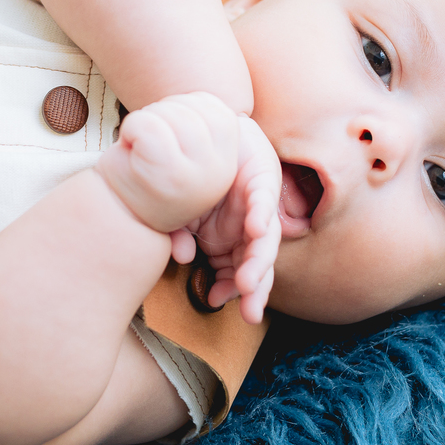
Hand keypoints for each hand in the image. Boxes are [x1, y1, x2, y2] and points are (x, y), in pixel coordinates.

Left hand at [95, 92, 238, 234]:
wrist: (116, 213)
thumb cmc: (147, 173)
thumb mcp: (185, 150)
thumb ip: (204, 126)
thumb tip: (224, 116)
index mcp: (228, 163)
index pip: (217, 109)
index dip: (185, 110)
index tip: (170, 137)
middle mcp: (219, 172)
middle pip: (193, 108)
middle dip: (162, 113)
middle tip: (148, 141)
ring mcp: (195, 175)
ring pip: (171, 113)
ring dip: (145, 119)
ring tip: (141, 146)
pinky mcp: (165, 174)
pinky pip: (148, 125)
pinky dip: (131, 127)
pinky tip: (130, 146)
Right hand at [182, 115, 280, 324]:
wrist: (204, 132)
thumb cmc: (190, 178)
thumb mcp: (179, 214)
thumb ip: (178, 235)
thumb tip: (182, 257)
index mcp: (231, 240)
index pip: (238, 272)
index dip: (230, 290)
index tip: (214, 301)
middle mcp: (248, 228)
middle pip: (258, 264)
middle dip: (254, 290)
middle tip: (250, 313)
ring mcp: (258, 207)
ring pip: (265, 241)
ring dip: (259, 261)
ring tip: (251, 282)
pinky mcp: (264, 181)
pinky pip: (264, 202)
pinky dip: (261, 216)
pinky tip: (257, 230)